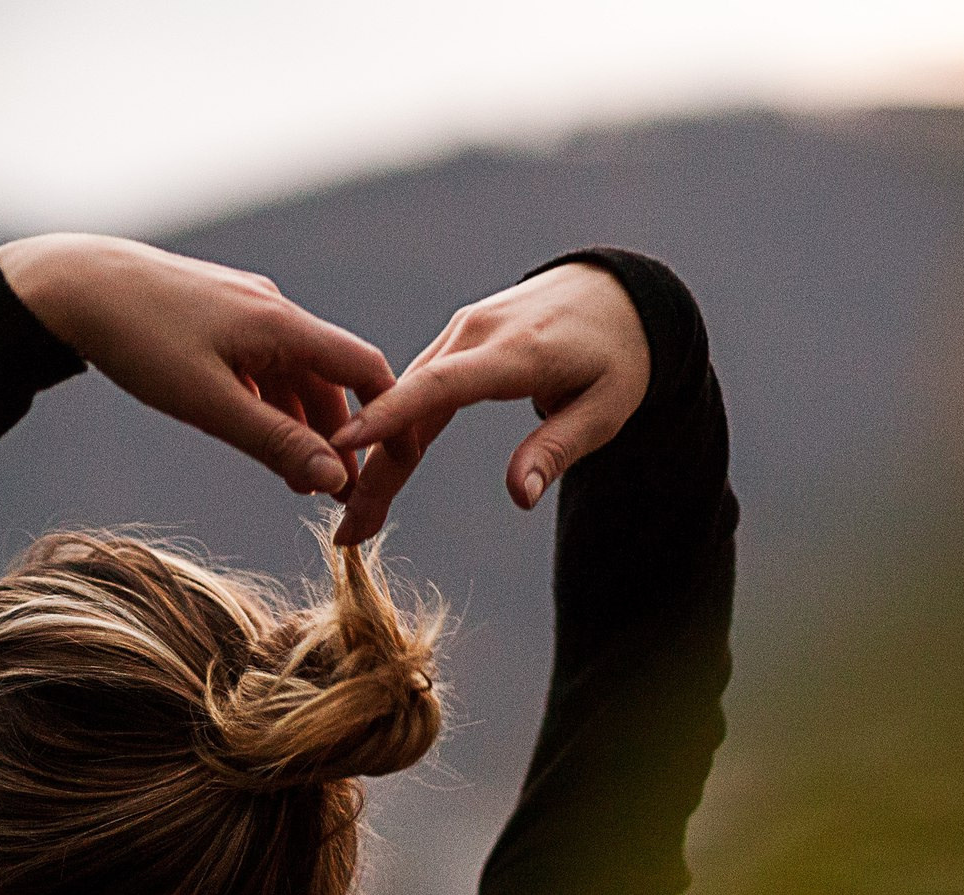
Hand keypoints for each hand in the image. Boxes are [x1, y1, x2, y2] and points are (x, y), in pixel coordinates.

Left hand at [0, 234, 395, 496]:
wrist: (73, 286)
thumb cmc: (138, 342)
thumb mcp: (209, 404)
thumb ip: (275, 442)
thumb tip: (336, 481)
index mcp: (283, 325)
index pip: (365, 369)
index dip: (385, 420)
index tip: (384, 470)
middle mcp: (274, 311)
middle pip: (331, 379)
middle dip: (340, 438)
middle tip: (335, 497)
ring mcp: (245, 311)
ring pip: (293, 375)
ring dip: (302, 426)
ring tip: (298, 481)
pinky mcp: (217, 317)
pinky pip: (262, 365)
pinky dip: (270, 404)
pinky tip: (258, 437)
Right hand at [331, 262, 649, 545]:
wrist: (617, 292)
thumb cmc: (620, 354)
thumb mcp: (607, 409)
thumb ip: (557, 449)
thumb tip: (518, 497)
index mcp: (515, 352)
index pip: (439, 386)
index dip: (388, 417)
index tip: (342, 445)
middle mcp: (475, 334)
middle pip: (408, 405)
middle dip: (372, 470)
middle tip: (347, 532)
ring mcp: (460, 333)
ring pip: (405, 401)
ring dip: (377, 460)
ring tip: (357, 518)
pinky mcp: (455, 340)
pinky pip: (416, 389)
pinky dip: (394, 432)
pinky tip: (378, 473)